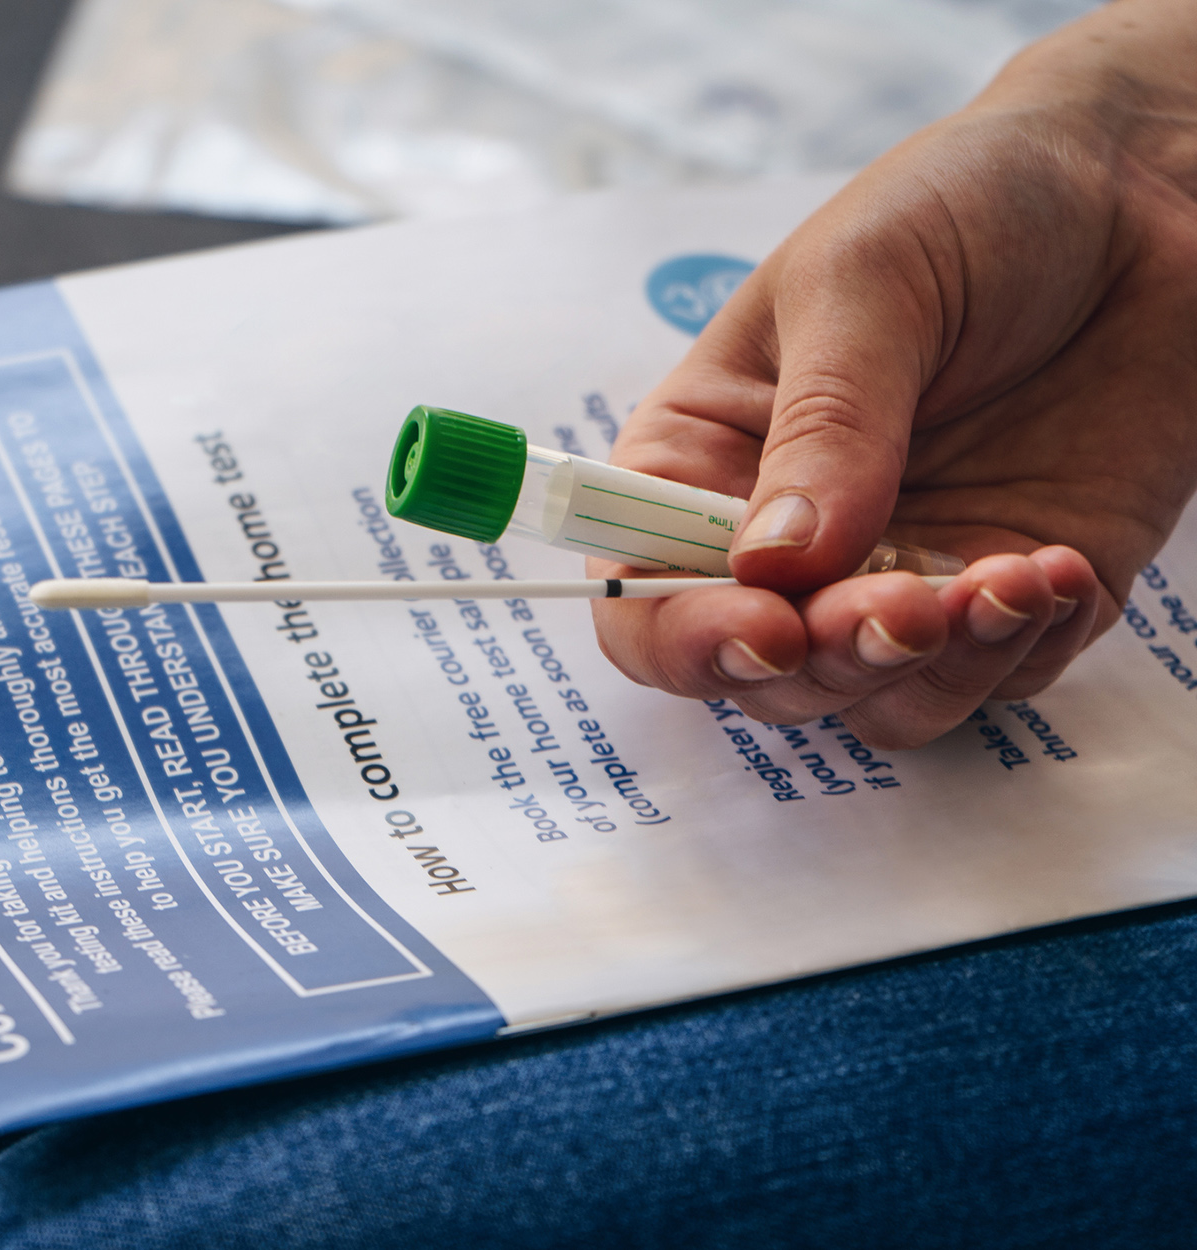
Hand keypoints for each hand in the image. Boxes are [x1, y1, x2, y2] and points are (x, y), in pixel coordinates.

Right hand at [591, 0, 1196, 748]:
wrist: (1145, 182)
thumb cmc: (966, 202)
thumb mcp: (865, 281)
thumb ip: (824, 425)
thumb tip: (773, 563)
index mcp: (707, 457)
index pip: (645, 591)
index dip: (683, 633)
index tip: (765, 626)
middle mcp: (791, 538)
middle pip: (761, 673)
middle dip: (828, 657)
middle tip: (906, 608)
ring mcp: (904, 570)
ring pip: (876, 703)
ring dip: (930, 673)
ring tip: (1007, 580)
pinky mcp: (1013, 593)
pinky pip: (999, 685)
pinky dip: (1023, 652)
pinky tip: (1059, 567)